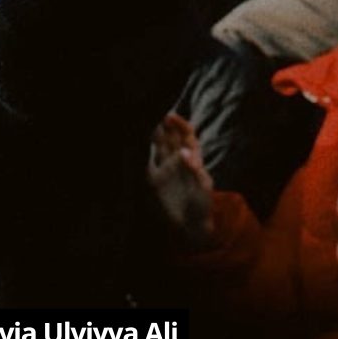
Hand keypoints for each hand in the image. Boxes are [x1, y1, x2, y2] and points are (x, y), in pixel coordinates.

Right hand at [146, 113, 214, 249]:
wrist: (192, 226)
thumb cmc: (202, 204)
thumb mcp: (203, 187)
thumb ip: (193, 169)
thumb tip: (184, 152)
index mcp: (193, 156)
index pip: (186, 133)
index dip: (178, 123)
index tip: (169, 117)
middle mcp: (178, 158)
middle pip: (169, 136)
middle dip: (162, 124)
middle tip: (152, 112)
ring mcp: (165, 168)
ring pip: (158, 146)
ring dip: (152, 135)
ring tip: (142, 122)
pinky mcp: (154, 181)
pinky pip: (147, 164)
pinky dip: (141, 154)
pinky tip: (135, 145)